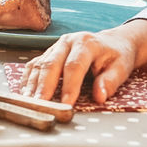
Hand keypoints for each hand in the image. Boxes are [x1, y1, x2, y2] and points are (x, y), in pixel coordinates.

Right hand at [19, 20, 146, 105]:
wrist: (112, 42)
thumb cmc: (117, 56)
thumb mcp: (121, 68)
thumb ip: (110, 82)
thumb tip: (99, 97)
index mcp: (86, 43)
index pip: (74, 66)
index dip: (69, 86)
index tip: (67, 104)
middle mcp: (67, 41)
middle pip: (51, 64)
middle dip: (44, 86)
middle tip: (40, 105)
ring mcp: (55, 45)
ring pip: (39, 64)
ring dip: (32, 84)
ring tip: (28, 102)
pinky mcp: (48, 52)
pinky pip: (34, 64)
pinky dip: (28, 79)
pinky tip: (25, 93)